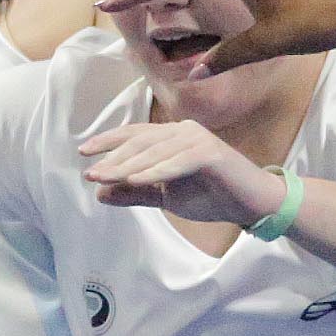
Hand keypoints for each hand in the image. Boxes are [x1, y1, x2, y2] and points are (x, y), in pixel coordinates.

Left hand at [79, 118, 287, 227]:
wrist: (251, 203)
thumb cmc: (211, 196)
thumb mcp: (166, 197)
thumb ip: (136, 193)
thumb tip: (100, 193)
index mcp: (171, 137)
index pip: (134, 135)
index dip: (108, 141)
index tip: (84, 152)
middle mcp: (182, 131)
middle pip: (140, 141)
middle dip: (113, 157)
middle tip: (91, 172)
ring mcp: (197, 139)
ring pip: (155, 150)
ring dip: (128, 165)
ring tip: (105, 177)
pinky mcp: (210, 153)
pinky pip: (177, 162)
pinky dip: (156, 171)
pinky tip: (135, 180)